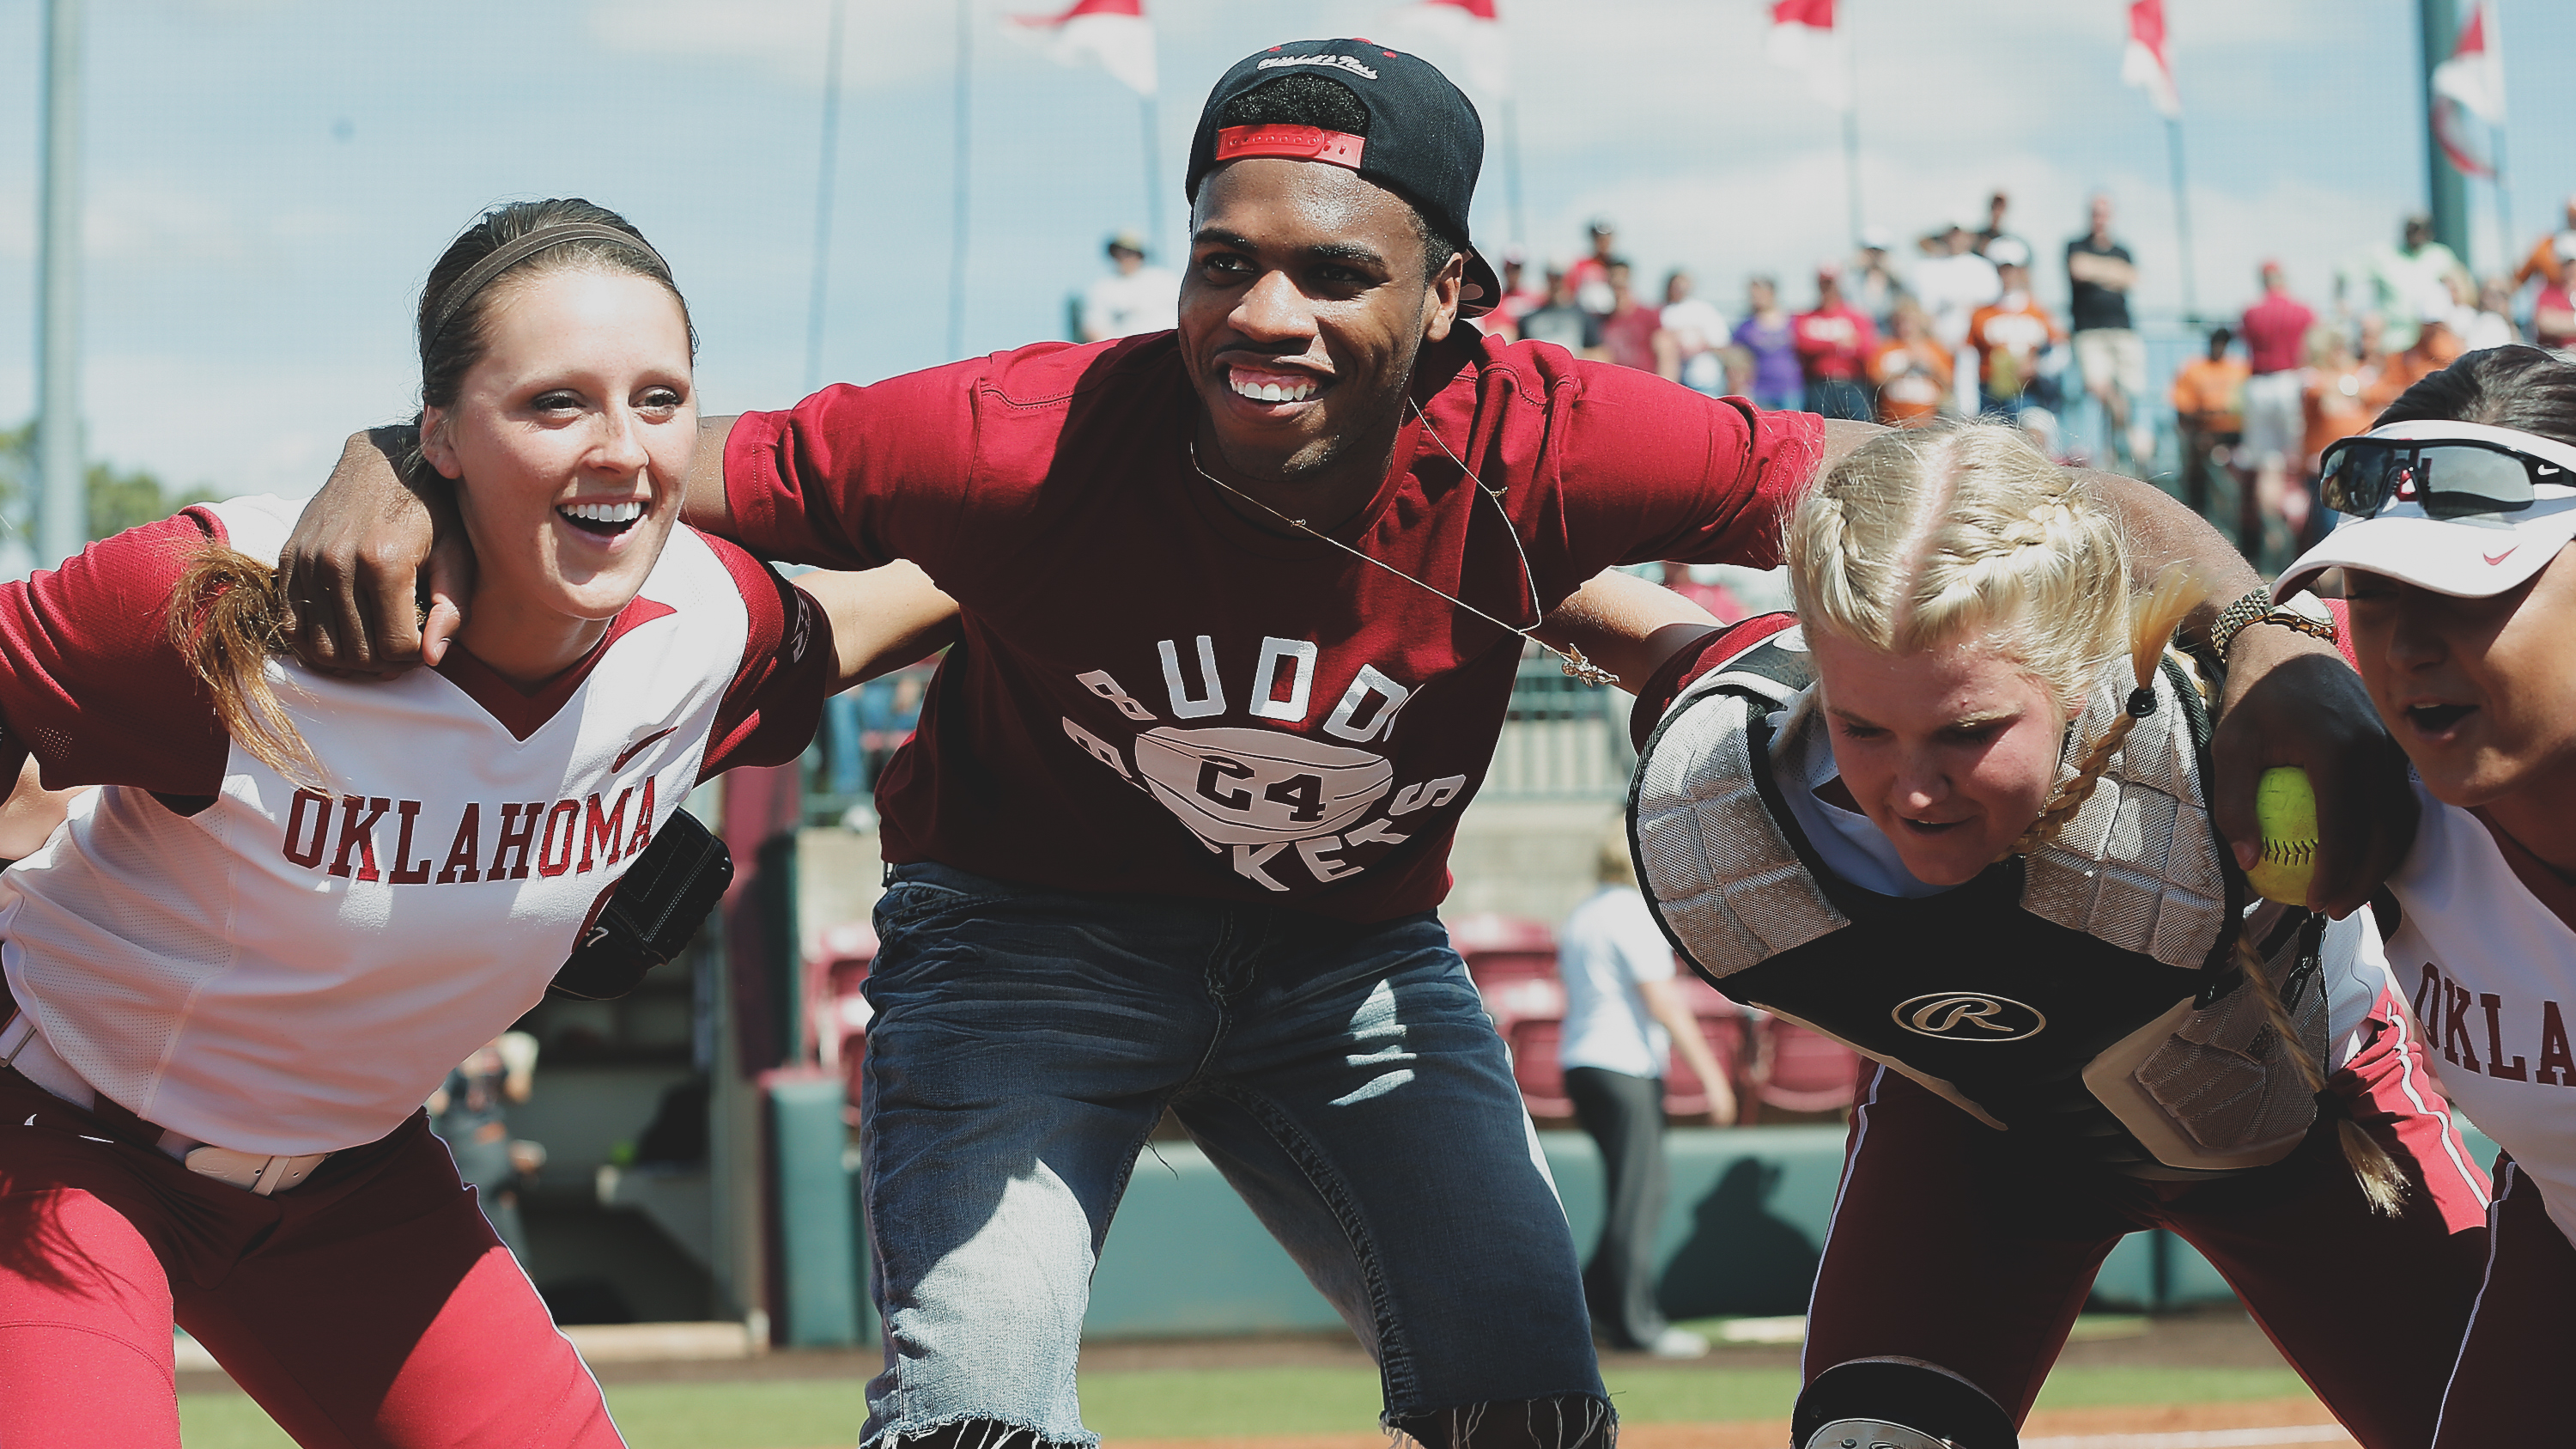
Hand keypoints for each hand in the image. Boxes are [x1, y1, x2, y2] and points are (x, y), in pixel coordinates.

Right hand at [277, 427, 470, 676]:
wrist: (380, 460)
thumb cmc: (430, 510)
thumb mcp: (457, 553)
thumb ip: (451, 607)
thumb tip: (432, 658)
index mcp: (385, 561)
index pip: (397, 646)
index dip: (415, 657)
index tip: (424, 642)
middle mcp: (338, 563)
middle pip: (359, 652)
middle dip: (385, 664)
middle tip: (401, 651)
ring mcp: (307, 562)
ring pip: (322, 648)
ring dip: (352, 661)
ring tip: (374, 648)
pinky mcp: (287, 560)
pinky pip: (292, 626)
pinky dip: (316, 645)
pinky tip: (343, 639)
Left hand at [2210, 627, 2416, 916]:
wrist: (2290, 646)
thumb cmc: (2254, 699)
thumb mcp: (2230, 746)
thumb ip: (2234, 804)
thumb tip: (2248, 862)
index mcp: (2338, 749)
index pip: (2345, 828)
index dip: (2335, 873)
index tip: (2315, 903)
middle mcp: (2377, 748)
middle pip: (2384, 831)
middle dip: (2365, 880)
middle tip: (2334, 910)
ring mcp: (2393, 746)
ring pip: (2401, 819)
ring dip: (2381, 862)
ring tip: (2348, 894)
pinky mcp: (2397, 746)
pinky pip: (2400, 799)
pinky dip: (2387, 834)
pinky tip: (2360, 859)